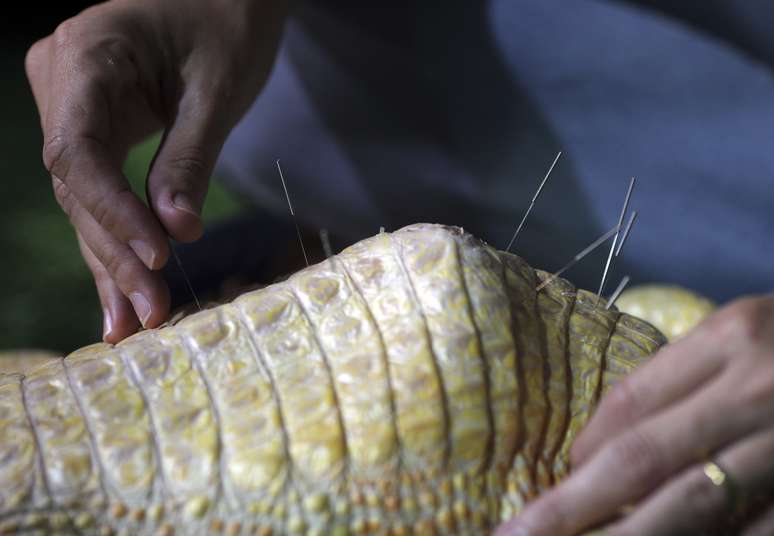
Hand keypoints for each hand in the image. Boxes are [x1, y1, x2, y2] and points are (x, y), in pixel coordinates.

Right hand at [25, 0, 285, 341]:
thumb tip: (176, 233)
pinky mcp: (94, 129)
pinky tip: (125, 293)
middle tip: (151, 314)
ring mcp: (72, 107)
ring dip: (113, 261)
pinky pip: (100, 190)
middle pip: (79, 186)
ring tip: (134, 323)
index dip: (114, 213)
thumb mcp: (217, 89)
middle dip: (117, 252)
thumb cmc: (229, 23)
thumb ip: (190, 157)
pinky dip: (118, 239)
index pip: (78, 152)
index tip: (157, 260)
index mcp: (87, 56)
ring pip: (85, 198)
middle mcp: (63, 83)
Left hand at [497, 295, 773, 534]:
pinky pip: (753, 530)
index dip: (584, 449)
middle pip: (643, 459)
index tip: (557, 481)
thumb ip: (677, 381)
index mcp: (734, 336)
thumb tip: (598, 449)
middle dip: (570, 507)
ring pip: (693, 506)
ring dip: (629, 535)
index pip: (632, 402)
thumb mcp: (746, 335)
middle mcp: (761, 388)